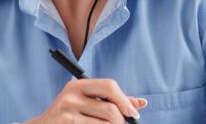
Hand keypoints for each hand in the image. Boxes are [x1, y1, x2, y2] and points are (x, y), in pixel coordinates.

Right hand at [24, 79, 147, 123]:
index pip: (109, 86)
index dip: (124, 101)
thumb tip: (141, 103)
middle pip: (109, 109)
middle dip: (121, 121)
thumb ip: (113, 101)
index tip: (133, 114)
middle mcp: (71, 94)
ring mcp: (66, 110)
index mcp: (78, 85)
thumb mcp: (88, 103)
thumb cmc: (69, 116)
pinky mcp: (65, 123)